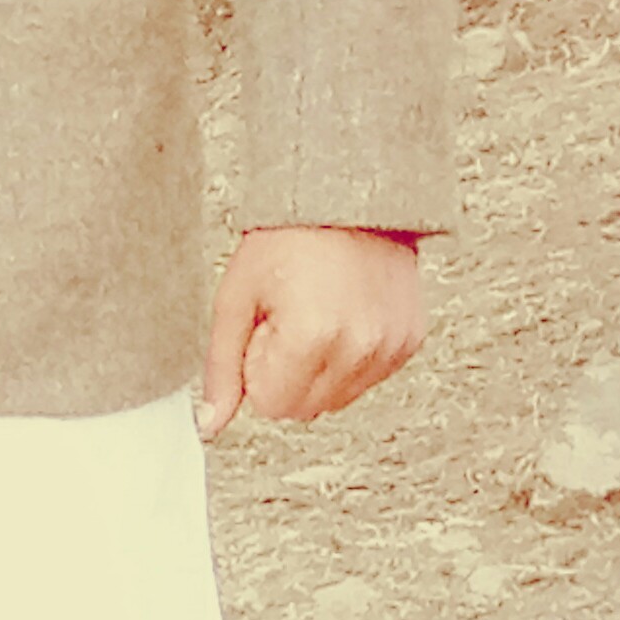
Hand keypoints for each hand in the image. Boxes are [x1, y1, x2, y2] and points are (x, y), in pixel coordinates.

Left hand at [196, 227, 423, 438]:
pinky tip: (343, 315)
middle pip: (305, 409)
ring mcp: (390, 346)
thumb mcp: (236, 299)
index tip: (264, 329)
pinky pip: (367, 378)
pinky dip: (350, 357)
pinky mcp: (409, 340)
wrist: (348, 195)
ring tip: (316, 314)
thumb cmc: (288, 239)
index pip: (271, 406)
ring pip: (337, 399)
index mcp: (312, 338)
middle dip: (286, 374)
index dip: (258, 370)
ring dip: (319, 369)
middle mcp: (359, 348)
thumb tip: (210, 424)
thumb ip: (222, 368)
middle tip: (288, 320)